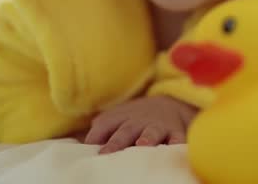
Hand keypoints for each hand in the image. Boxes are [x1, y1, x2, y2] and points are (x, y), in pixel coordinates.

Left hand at [84, 95, 198, 153]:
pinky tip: (175, 148)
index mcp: (121, 118)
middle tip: (105, 153)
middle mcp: (139, 121)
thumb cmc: (136, 119)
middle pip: (126, 131)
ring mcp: (158, 126)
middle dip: (116, 142)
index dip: (95, 136)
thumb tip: (79, 145)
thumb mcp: (117, 118)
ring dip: (147, 138)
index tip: (88, 149)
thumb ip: (99, 130)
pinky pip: (178, 138)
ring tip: (142, 145)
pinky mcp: (176, 132)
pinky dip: (177, 143)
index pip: (104, 125)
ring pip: (152, 132)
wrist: (172, 103)